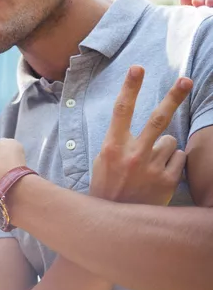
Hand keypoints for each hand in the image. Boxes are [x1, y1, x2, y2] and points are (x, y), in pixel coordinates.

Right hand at [90, 66, 190, 203]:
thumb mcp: (103, 160)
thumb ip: (121, 141)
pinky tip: (159, 176)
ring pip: (171, 141)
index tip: (137, 68)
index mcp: (112, 147)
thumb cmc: (108, 185)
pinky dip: (172, 164)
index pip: (122, 111)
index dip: (130, 87)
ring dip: (165, 149)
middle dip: (173, 97)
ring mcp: (152, 169)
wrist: (114, 221)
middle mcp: (133, 155)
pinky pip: (179, 158)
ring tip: (150, 165)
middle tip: (186, 80)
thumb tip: (148, 126)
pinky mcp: (168, 182)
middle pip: (157, 119)